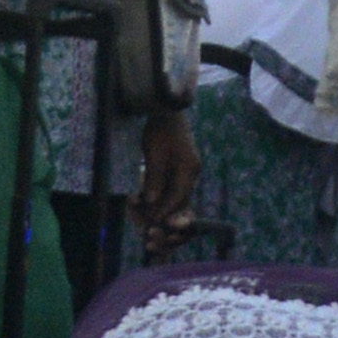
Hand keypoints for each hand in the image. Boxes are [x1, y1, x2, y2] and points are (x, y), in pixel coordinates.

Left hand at [137, 110, 200, 229]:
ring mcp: (187, 171)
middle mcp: (191, 173)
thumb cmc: (160, 130)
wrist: (167, 111)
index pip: (178, 197)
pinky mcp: (180, 170)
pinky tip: (146, 200)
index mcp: (189, 169)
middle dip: (165, 214)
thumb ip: (154, 178)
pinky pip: (171, 188)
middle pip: (180, 201)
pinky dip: (160, 195)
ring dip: (161, 206)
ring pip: (176, 196)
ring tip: (146, 216)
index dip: (165, 211)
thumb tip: (151, 201)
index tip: (152, 222)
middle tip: (150, 226)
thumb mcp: (154, 154)